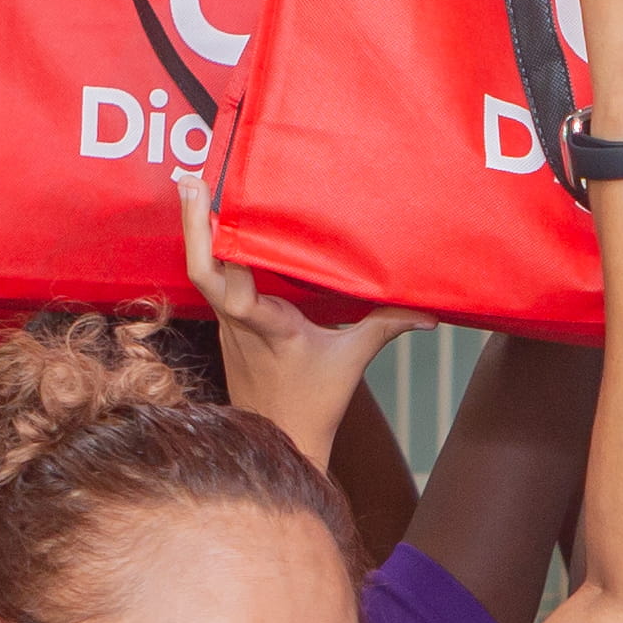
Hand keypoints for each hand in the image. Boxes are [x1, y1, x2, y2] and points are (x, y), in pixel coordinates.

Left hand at [175, 174, 422, 463]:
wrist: (280, 440)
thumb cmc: (314, 404)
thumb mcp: (352, 361)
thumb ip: (386, 326)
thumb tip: (429, 310)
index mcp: (269, 328)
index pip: (237, 292)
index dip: (226, 254)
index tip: (223, 212)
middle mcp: (239, 323)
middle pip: (203, 272)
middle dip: (194, 226)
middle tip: (193, 182)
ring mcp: (228, 325)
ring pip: (202, 275)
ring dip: (197, 233)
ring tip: (197, 188)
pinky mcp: (228, 327)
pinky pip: (214, 284)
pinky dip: (212, 253)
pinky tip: (215, 226)